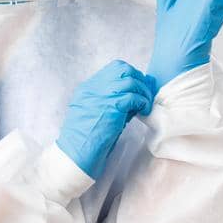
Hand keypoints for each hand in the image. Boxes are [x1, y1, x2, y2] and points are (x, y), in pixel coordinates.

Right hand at [56, 60, 155, 178]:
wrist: (76, 153)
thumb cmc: (87, 139)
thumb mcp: (97, 113)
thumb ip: (112, 102)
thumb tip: (136, 97)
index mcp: (88, 88)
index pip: (114, 69)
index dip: (130, 76)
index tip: (139, 88)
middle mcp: (93, 88)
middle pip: (123, 68)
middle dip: (139, 79)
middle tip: (145, 94)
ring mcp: (101, 95)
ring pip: (130, 80)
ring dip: (143, 92)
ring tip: (145, 105)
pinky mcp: (110, 107)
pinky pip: (133, 96)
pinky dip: (142, 102)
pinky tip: (144, 111)